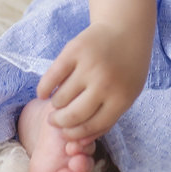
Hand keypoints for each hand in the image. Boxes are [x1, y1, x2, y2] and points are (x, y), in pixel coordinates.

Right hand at [36, 21, 149, 139]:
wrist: (126, 28)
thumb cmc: (125, 69)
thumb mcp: (126, 95)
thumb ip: (105, 119)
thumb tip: (77, 142)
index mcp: (122, 98)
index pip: (91, 127)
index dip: (75, 134)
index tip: (66, 134)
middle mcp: (105, 83)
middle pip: (72, 116)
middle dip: (59, 123)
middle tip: (54, 120)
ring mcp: (89, 65)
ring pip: (60, 99)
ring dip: (55, 105)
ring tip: (58, 102)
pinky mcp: (74, 50)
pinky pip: (50, 78)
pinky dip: (43, 89)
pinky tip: (44, 92)